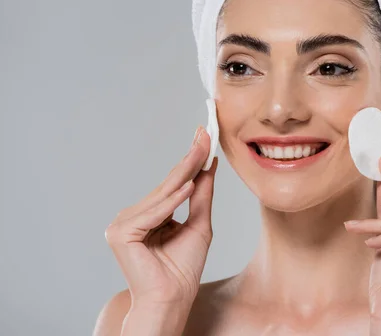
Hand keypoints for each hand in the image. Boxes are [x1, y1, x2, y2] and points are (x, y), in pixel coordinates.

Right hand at [104, 125, 217, 307]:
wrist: (173, 298)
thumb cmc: (184, 268)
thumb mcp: (200, 224)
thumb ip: (202, 195)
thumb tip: (209, 164)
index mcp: (150, 215)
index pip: (173, 184)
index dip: (190, 160)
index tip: (203, 135)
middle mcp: (133, 216)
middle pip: (168, 184)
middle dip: (189, 158)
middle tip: (205, 132)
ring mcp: (123, 223)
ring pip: (161, 195)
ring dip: (184, 174)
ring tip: (202, 149)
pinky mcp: (120, 233)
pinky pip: (153, 213)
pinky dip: (171, 202)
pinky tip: (189, 186)